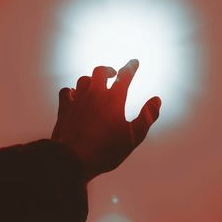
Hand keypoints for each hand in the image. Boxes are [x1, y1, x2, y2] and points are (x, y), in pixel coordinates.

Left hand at [51, 59, 160, 180]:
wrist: (72, 159)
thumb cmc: (106, 150)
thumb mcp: (133, 137)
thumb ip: (147, 117)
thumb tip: (157, 100)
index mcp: (114, 99)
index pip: (124, 76)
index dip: (131, 67)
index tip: (134, 62)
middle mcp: (95, 94)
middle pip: (100, 71)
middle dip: (108, 70)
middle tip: (113, 74)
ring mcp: (78, 100)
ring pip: (83, 80)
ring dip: (91, 80)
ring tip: (96, 86)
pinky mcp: (64, 108)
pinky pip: (67, 91)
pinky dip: (72, 91)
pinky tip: (75, 96)